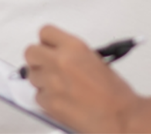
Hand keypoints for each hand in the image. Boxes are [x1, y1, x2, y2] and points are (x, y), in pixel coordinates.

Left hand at [25, 25, 142, 133]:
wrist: (119, 117)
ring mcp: (51, 82)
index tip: (48, 47)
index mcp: (74, 47)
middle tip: (46, 65)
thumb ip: (73, 55)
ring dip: (41, 80)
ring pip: (31, 76)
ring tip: (59, 86)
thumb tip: (60, 55)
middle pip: (30, 52)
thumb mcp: (96, 60)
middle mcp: (59, 61)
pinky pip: (37, 96)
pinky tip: (61, 100)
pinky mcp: (48, 103)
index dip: (46, 41)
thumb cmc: (115, 93)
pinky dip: (46, 99)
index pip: (45, 32)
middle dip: (37, 59)